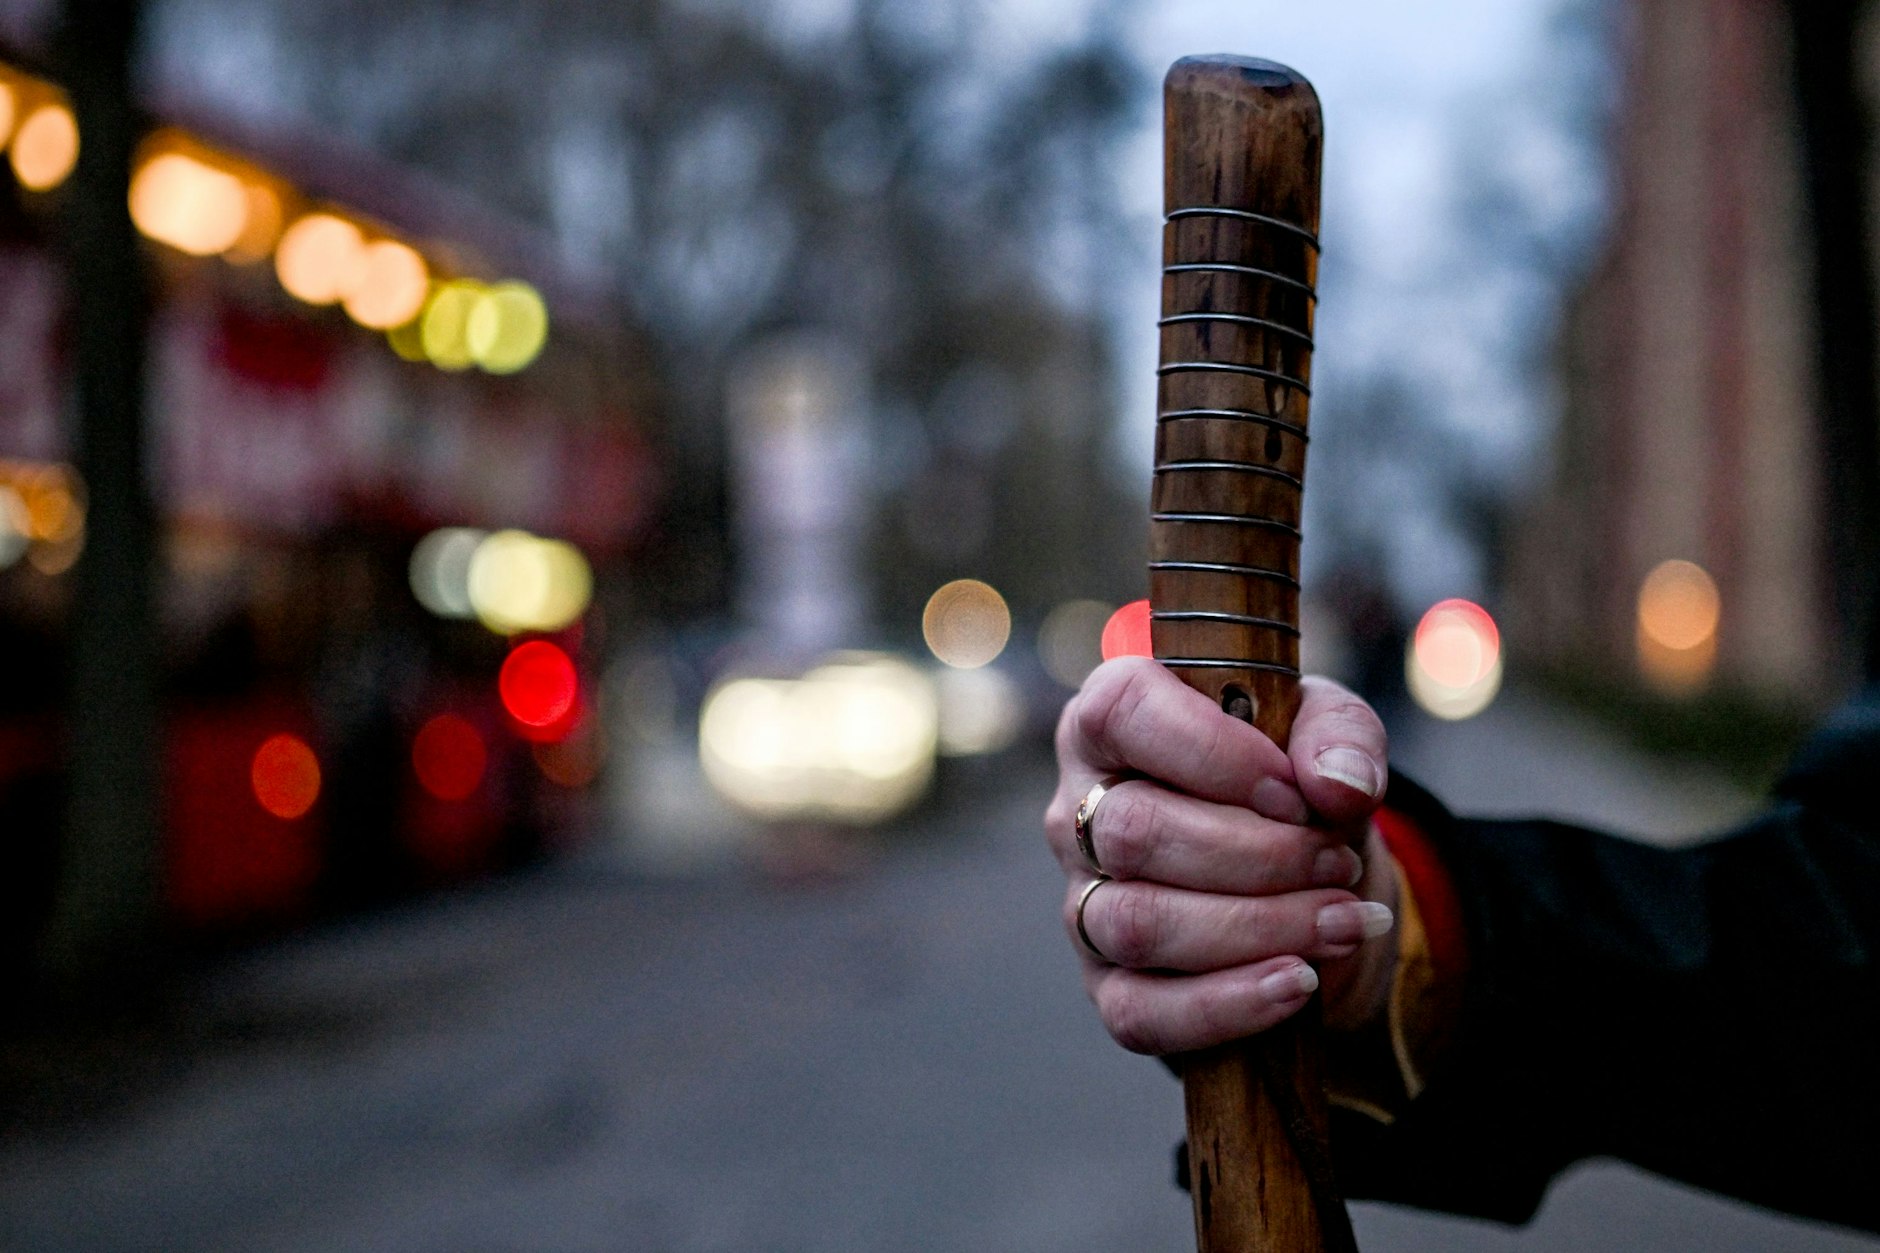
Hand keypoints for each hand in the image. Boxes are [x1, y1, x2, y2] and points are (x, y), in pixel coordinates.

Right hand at [1044, 657, 1399, 1054]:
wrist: (1306, 882)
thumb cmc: (1295, 784)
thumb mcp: (1330, 734)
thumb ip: (1342, 737)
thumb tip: (1338, 785)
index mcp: (1113, 721)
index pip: (1121, 712)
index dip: (1211, 752)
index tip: (1293, 792)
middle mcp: (1079, 810)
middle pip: (1134, 832)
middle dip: (1259, 856)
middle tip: (1337, 863)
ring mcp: (1083, 902)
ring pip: (1138, 923)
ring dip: (1258, 928)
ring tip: (1341, 921)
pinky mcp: (1108, 986)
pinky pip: (1141, 1013)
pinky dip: (1230, 1004)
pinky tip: (1299, 983)